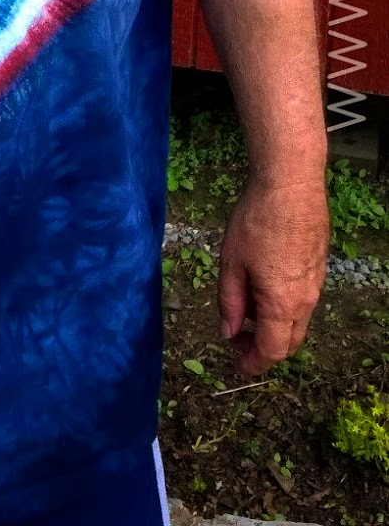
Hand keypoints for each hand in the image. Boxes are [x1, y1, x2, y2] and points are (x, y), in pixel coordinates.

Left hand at [217, 173, 329, 376]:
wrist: (290, 184)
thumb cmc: (256, 221)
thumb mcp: (231, 263)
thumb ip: (229, 302)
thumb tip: (227, 332)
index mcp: (282, 304)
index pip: (272, 351)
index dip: (252, 362)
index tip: (236, 362)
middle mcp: (306, 300)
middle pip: (289, 341)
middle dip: (263, 346)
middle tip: (236, 334)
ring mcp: (317, 282)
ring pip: (298, 320)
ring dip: (273, 324)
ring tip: (245, 304)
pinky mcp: (320, 265)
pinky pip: (304, 299)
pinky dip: (284, 305)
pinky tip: (263, 282)